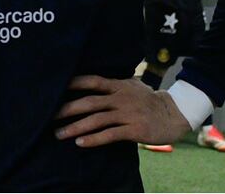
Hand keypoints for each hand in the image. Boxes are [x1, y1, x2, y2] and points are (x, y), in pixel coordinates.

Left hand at [54, 76, 190, 147]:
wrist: (174, 114)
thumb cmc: (150, 100)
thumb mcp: (133, 86)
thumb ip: (115, 83)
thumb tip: (96, 81)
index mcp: (119, 86)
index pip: (93, 81)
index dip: (75, 83)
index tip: (56, 87)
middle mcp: (120, 98)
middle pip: (90, 102)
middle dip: (68, 109)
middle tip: (50, 116)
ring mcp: (127, 114)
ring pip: (97, 120)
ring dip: (76, 128)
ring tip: (60, 134)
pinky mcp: (133, 130)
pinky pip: (110, 135)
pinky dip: (94, 139)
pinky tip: (80, 143)